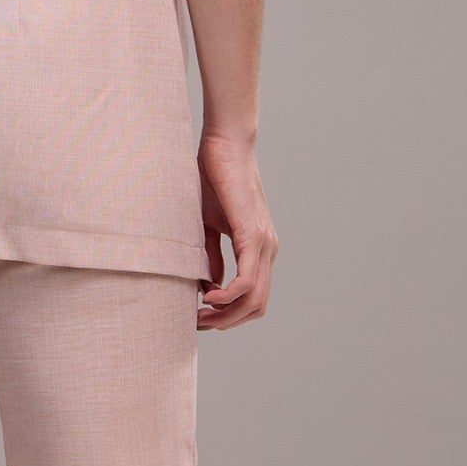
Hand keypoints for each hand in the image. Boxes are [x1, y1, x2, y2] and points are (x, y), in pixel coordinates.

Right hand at [197, 130, 277, 328]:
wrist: (225, 143)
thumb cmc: (214, 177)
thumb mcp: (210, 224)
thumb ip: (213, 254)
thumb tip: (211, 285)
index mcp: (259, 247)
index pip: (254, 296)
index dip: (230, 314)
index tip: (202, 315)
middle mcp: (268, 249)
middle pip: (257, 306)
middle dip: (227, 321)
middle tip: (199, 322)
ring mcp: (263, 243)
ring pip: (255, 299)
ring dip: (228, 315)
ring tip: (201, 314)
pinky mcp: (253, 234)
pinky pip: (248, 280)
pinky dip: (230, 296)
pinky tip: (210, 295)